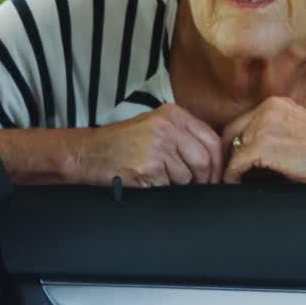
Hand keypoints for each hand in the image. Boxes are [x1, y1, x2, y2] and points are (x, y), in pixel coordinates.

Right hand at [73, 104, 222, 186]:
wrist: (87, 153)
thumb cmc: (120, 144)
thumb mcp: (154, 127)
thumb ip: (183, 135)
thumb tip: (213, 160)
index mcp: (173, 114)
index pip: (211, 139)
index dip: (217, 163)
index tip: (216, 176)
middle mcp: (168, 126)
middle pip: (204, 159)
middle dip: (204, 178)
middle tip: (197, 187)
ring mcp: (158, 146)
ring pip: (188, 176)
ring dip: (180, 185)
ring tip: (162, 180)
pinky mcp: (149, 166)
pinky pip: (170, 186)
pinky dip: (163, 190)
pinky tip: (149, 182)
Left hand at [221, 97, 305, 185]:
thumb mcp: (294, 124)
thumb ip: (271, 126)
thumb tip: (245, 143)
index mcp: (273, 103)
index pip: (241, 121)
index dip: (234, 141)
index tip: (231, 155)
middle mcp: (266, 110)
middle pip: (232, 133)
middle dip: (228, 152)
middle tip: (227, 169)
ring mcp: (263, 128)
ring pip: (233, 149)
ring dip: (232, 164)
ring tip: (234, 178)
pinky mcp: (262, 147)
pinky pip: (236, 163)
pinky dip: (232, 175)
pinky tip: (234, 183)